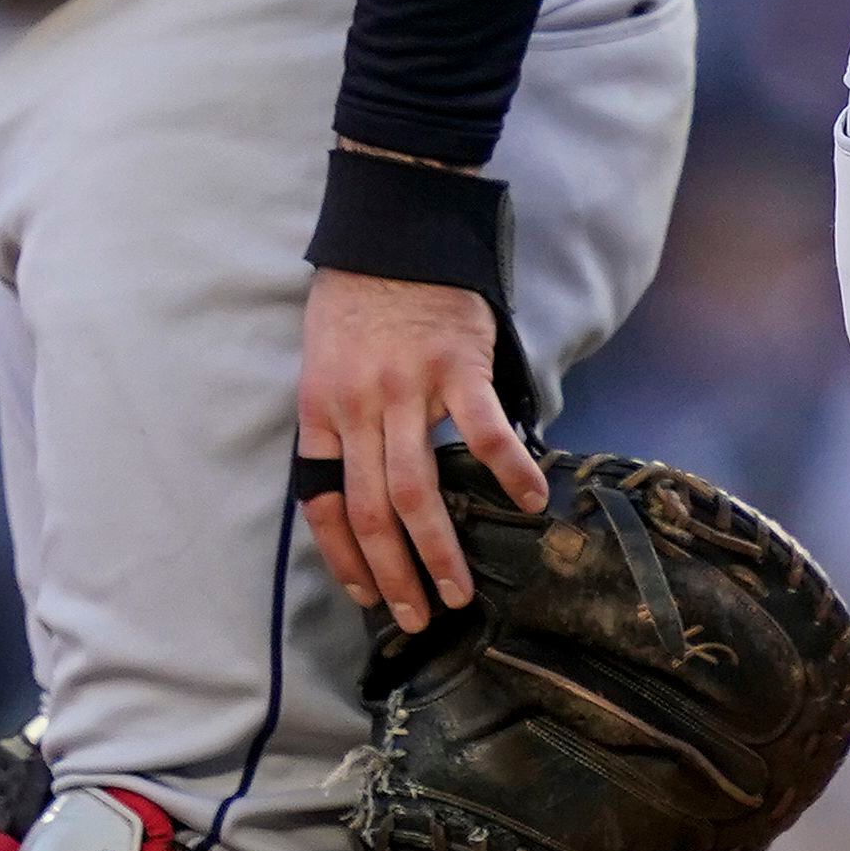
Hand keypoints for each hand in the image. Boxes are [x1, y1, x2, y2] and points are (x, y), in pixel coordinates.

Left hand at [299, 266, 543, 633]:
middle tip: (418, 616)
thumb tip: (362, 481)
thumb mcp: (324, 363)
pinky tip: (529, 499)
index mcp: (320, 412)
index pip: (324, 505)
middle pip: (373, 512)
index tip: (367, 594)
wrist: (392, 233)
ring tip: (460, 589)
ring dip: (439, 549)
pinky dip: (508, 470)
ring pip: (419, 490)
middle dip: (395, 575)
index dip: (344, 558)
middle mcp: (358, 410)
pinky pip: (483, 432)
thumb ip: (341, 422)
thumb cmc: (357, 301)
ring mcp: (408, 390)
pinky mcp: (457, 367)